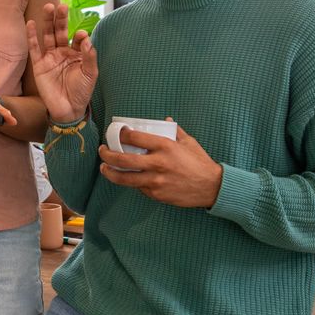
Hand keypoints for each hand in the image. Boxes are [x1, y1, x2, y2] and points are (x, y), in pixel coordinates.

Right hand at [26, 3, 97, 123]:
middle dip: (61, 19)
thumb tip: (85, 37)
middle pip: (60, 31)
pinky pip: (34, 48)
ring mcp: (50, 57)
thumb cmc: (82, 92)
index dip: (79, 35)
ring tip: (48, 7)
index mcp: (77, 53)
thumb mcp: (90, 74)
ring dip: (48, 22)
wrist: (68, 110)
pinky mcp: (39, 65)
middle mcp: (63, 52)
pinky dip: (32, 36)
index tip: (81, 35)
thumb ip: (89, 56)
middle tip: (62, 6)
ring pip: (48, 36)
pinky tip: (32, 23)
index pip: (77, 38)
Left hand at [98, 120, 222, 207]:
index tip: (115, 133)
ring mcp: (155, 181)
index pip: (134, 138)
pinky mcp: (156, 194)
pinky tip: (128, 178)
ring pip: (124, 179)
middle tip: (103, 151)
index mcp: (165, 146)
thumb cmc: (200, 162)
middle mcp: (157, 163)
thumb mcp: (188, 142)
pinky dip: (132, 182)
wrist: (212, 187)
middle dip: (107, 155)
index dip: (120, 135)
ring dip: (110, 173)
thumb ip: (175, 131)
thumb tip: (166, 120)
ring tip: (104, 168)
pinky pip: (138, 188)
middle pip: (123, 160)